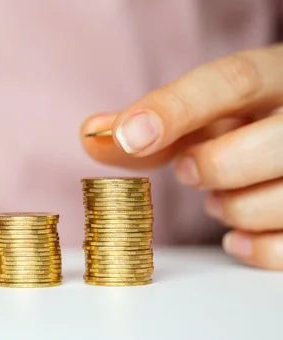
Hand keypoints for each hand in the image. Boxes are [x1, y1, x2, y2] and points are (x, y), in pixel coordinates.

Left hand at [80, 44, 282, 268]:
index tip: (127, 136)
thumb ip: (151, 124)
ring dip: (235, 209)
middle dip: (217, 165)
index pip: (232, 81)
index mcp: (277, 74)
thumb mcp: (206, 114)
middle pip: (271, 141)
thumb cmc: (245, 123)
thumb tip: (92, 134)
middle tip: (190, 172)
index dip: (175, 109)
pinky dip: (255, 247)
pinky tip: (238, 236)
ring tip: (220, 199)